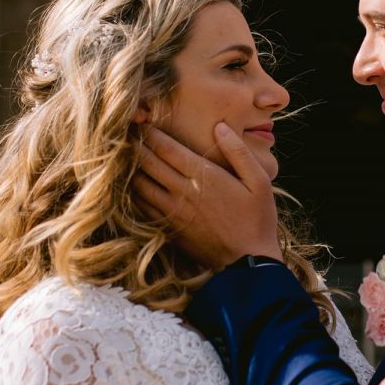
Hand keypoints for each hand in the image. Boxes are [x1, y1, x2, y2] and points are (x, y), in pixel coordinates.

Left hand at [132, 122, 281, 268]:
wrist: (248, 264)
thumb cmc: (257, 219)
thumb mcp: (259, 181)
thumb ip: (238, 152)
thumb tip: (220, 127)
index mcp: (204, 176)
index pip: (167, 148)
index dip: (150, 133)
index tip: (142, 120)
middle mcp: (183, 192)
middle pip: (148, 163)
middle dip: (135, 145)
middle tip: (126, 132)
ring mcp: (173, 212)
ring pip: (140, 185)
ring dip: (131, 168)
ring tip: (125, 155)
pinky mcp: (169, 228)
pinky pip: (143, 207)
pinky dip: (134, 193)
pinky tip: (132, 185)